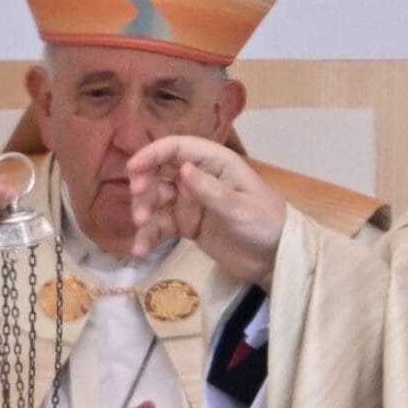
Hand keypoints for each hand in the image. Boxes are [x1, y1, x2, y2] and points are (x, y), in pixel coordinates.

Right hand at [125, 136, 284, 288]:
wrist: (275, 259)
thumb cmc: (266, 225)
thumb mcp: (240, 208)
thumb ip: (211, 190)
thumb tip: (182, 168)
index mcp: (215, 163)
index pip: (177, 148)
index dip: (152, 154)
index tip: (132, 169)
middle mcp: (199, 177)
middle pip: (160, 171)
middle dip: (144, 184)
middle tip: (138, 204)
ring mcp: (191, 201)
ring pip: (156, 198)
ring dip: (144, 210)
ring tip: (142, 227)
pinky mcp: (187, 225)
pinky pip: (161, 225)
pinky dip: (149, 235)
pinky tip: (140, 250)